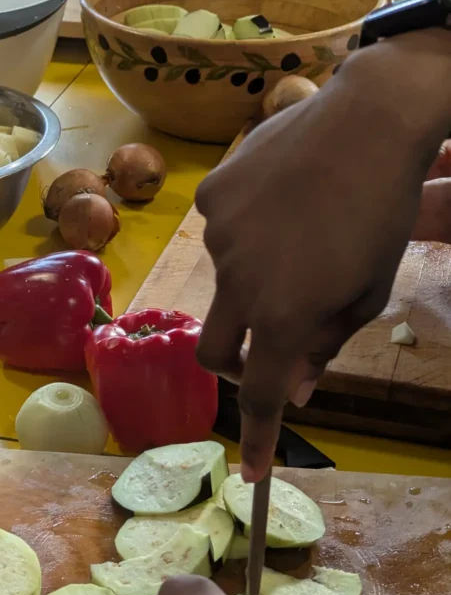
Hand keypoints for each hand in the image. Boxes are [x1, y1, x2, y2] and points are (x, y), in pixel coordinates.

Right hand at [194, 32, 450, 480]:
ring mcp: (217, 237)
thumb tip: (300, 389)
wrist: (368, 122)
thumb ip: (326, 345)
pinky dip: (245, 230)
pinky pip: (221, 229)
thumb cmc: (382, 213)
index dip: (258, 439)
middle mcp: (238, 284)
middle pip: (214, 351)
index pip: (263, 396)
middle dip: (235, 365)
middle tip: (267, 346)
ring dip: (254, 278)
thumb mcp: (367, 292)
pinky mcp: (211, 196)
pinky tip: (279, 199)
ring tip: (298, 232)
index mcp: (284, 315)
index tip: (252, 473)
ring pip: (225, 280)